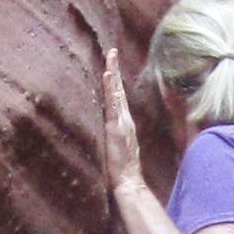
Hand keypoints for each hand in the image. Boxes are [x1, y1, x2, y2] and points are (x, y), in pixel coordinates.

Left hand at [99, 48, 144, 199]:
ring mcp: (121, 122)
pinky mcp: (116, 127)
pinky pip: (113, 104)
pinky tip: (108, 76)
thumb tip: (104, 130)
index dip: (115, 81)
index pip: (118, 97)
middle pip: (119, 90)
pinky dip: (111, 89)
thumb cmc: (120, 169)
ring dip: (113, 74)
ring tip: (110, 57)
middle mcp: (124, 119)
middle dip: (115, 69)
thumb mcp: (115, 148)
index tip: (112, 64)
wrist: (129, 182)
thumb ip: (112, 137)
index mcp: (123, 123)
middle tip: (112, 51)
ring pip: (116, 94)